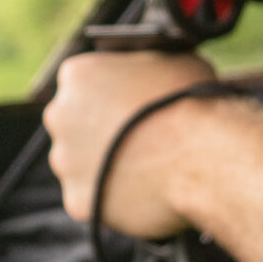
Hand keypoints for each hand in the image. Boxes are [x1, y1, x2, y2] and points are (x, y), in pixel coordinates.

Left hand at [44, 51, 221, 234]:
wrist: (203, 154)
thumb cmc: (193, 104)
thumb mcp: (173, 60)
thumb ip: (144, 67)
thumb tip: (151, 77)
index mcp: (77, 75)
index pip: (86, 85)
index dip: (115, 98)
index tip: (137, 108)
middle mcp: (59, 116)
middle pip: (75, 126)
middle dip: (102, 133)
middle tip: (141, 139)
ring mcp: (64, 161)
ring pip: (81, 165)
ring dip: (106, 166)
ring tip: (149, 167)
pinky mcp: (78, 201)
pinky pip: (94, 200)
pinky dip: (114, 198)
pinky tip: (145, 190)